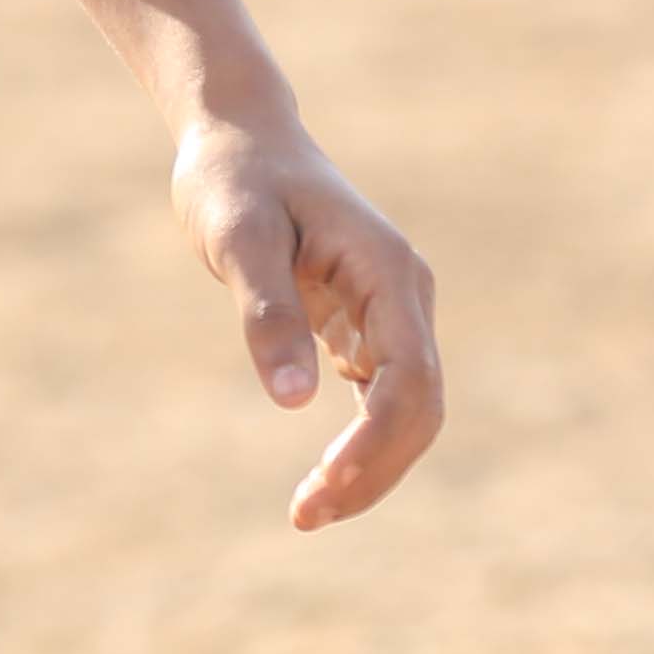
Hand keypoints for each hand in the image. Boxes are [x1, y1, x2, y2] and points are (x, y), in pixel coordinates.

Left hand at [169, 114, 445, 530]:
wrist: (239, 137)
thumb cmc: (234, 178)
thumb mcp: (238, 237)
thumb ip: (266, 313)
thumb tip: (292, 402)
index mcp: (387, 270)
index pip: (407, 377)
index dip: (375, 442)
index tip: (324, 486)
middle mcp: (405, 294)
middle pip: (419, 407)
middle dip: (373, 470)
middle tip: (306, 517)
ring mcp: (393, 311)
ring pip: (407, 411)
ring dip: (369, 467)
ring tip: (308, 513)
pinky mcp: (368, 324)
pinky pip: (381, 399)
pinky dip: (360, 444)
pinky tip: (322, 481)